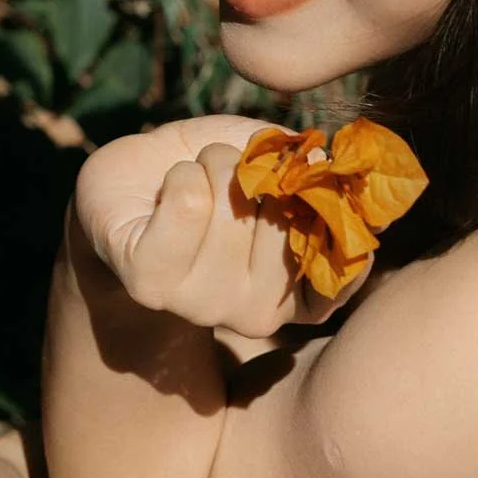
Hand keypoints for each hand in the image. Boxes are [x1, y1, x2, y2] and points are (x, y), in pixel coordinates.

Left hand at [74, 117, 367, 339]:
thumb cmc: (213, 174)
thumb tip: (331, 170)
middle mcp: (257, 315)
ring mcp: (203, 306)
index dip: (338, 210)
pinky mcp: (150, 283)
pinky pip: (189, 204)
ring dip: (213, 165)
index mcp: (295, 295)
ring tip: (194, 177)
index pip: (346, 267)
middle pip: (286, 215)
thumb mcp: (275, 162)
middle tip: (229, 172)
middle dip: (258, 168)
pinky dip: (181, 175)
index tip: (316, 180)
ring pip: (233, 202)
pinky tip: (168, 186)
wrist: (131, 182)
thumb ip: (314, 172)